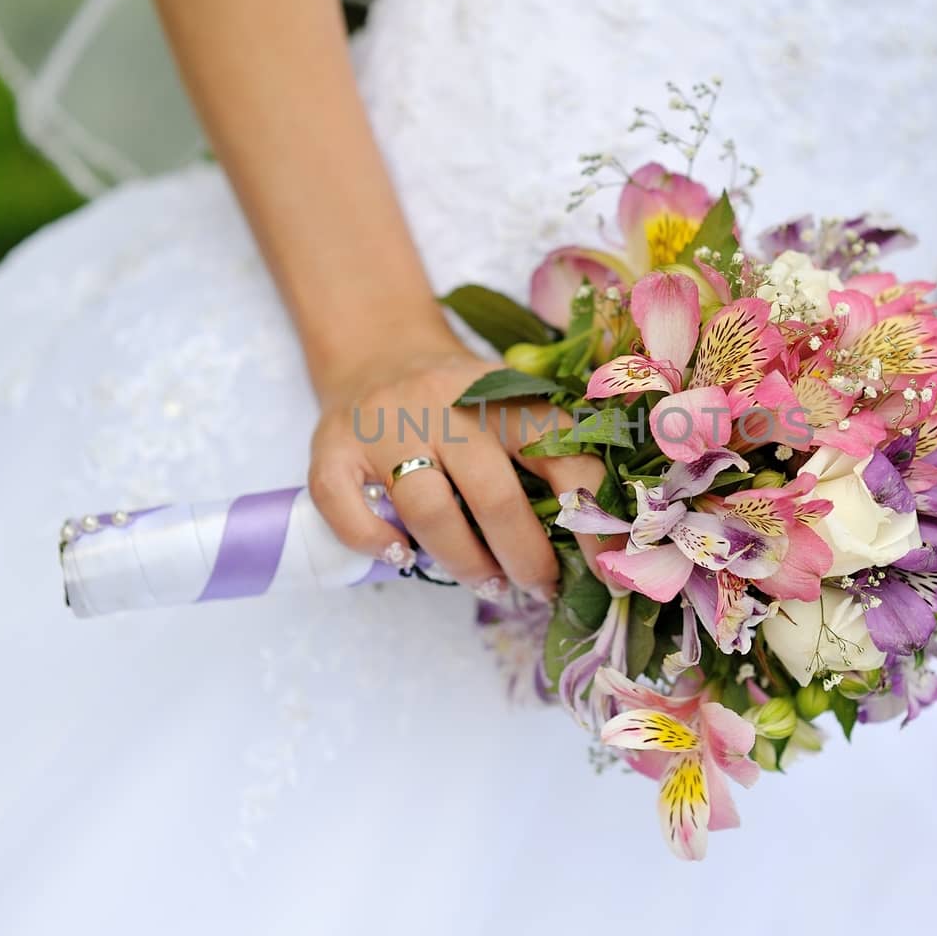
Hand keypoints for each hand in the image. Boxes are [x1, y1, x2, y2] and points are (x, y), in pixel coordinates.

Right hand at [307, 330, 606, 595]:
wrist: (377, 348)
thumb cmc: (460, 401)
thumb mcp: (510, 404)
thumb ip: (547, 455)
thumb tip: (594, 543)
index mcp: (503, 396)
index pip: (562, 457)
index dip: (590, 520)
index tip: (605, 567)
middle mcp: (444, 406)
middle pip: (493, 497)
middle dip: (525, 558)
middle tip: (538, 587)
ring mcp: (383, 426)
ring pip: (428, 510)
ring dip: (464, 562)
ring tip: (486, 583)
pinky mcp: (331, 449)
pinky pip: (347, 508)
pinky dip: (376, 543)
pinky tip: (404, 557)